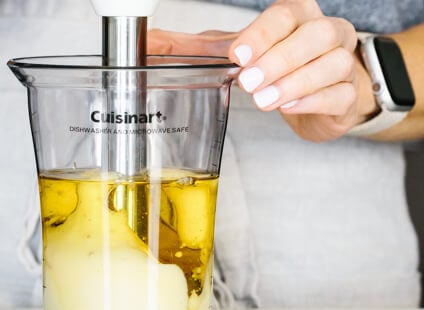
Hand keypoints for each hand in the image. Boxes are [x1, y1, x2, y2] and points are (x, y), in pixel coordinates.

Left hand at [149, 0, 379, 141]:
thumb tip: (150, 43)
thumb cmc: (276, 65)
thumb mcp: (236, 53)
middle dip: (279, 58)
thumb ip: (196, 49)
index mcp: (297, 16)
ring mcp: (342, 63)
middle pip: (315, 35)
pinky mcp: (347, 94)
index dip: (262, 32)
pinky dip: (313, 101)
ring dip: (294, 82)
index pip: (285, 15)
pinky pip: (338, 94)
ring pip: (331, 65)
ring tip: (264, 99)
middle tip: (248, 81)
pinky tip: (289, 107)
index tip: (238, 53)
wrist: (318, 93)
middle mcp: (325, 32)